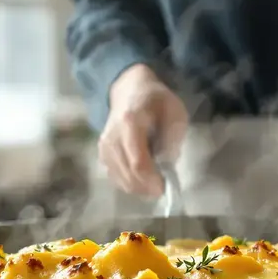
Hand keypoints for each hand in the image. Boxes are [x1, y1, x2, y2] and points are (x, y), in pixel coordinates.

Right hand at [99, 64, 188, 196]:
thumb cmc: (156, 102)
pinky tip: (142, 177)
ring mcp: (104, 147)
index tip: (165, 187)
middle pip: (128, 175)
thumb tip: (167, 168)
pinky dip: (131, 183)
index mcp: (130, 123)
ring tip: (154, 180)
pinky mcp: (102, 155)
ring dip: (140, 187)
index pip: (138, 162)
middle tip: (162, 187)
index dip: (151, 180)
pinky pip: (116, 178)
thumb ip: (172, 140)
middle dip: (147, 188)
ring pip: (121, 180)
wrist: (129, 91)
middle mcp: (112, 137)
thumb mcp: (175, 114)